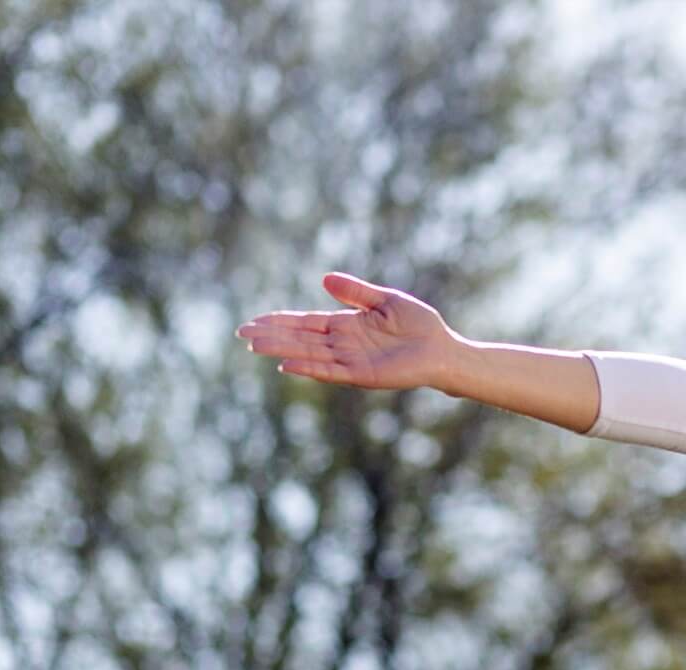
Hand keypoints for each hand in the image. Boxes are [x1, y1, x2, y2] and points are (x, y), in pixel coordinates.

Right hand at [236, 272, 462, 390]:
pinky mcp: (362, 375)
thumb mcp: (385, 301)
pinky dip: (309, 367)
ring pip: (309, 354)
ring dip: (282, 350)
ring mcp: (351, 360)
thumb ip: (355, 292)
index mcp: (346, 325)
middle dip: (272, 336)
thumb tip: (324, 279)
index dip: (280, 321)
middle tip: (242, 334)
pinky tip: (287, 364)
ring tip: (255, 346)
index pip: (306, 323)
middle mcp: (343, 344)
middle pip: (300, 339)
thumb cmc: (419, 325)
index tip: (255, 321)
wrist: (443, 349)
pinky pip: (330, 371)